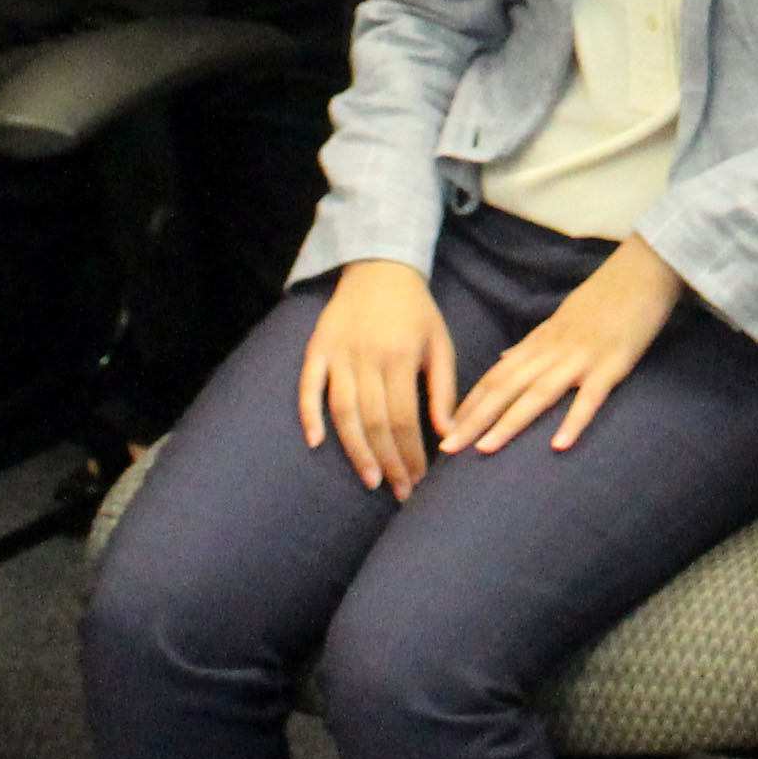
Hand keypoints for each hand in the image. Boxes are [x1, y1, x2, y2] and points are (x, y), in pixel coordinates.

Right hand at [301, 260, 457, 494]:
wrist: (379, 267)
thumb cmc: (416, 311)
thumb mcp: (440, 344)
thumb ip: (444, 389)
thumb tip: (449, 435)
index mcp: (400, 356)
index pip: (405, 418)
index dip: (411, 453)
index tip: (418, 481)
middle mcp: (366, 357)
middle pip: (374, 422)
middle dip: (388, 461)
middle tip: (398, 491)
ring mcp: (338, 353)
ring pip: (342, 412)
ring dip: (355, 450)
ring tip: (370, 480)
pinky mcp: (317, 348)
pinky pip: (308, 386)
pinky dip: (309, 415)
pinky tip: (316, 443)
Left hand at [444, 239, 687, 454]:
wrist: (642, 271)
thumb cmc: (604, 297)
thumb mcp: (559, 319)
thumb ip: (531, 344)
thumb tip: (502, 360)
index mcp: (540, 342)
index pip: (496, 376)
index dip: (470, 404)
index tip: (446, 430)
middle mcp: (553, 351)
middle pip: (506, 388)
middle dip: (474, 420)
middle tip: (448, 449)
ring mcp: (581, 358)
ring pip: (537, 394)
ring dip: (509, 423)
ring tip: (484, 449)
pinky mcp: (612, 364)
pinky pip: (589, 397)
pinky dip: (573, 421)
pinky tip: (558, 446)